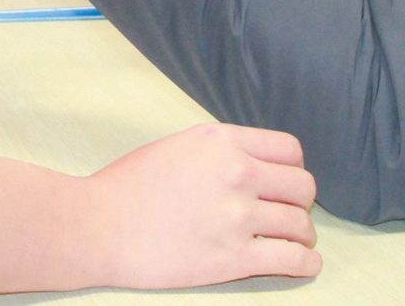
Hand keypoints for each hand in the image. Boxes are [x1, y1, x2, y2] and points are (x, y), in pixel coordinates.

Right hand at [84, 123, 319, 287]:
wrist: (98, 226)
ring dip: (301, 234)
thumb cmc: (127, 187)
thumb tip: (252, 164)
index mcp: (222, 140)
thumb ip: (219, 151)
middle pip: (303, 186)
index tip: (282, 182)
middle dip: (298, 201)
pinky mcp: (236, 257)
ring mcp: (238, 215)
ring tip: (294, 240)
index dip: (291, 168)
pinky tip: (303, 263)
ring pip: (301, 223)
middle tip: (285, 212)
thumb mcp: (177, 146)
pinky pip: (294, 259)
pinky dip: (306, 263)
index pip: (290, 149)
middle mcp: (237, 172)